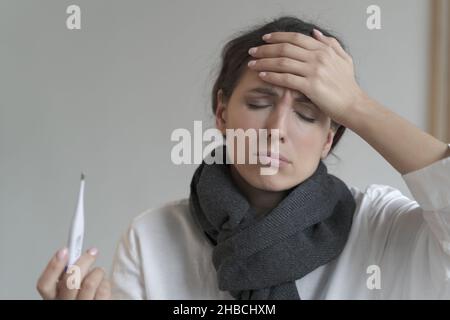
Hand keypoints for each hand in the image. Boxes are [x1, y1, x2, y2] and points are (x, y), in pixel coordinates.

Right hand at [36, 247, 110, 299]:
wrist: (98, 301)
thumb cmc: (83, 292)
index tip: (64, 250)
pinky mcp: (98, 305)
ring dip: (97, 272)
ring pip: (89, 283)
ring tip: (99, 272)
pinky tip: (102, 284)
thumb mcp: (71, 282)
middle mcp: (65, 302)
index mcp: (54, 296)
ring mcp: (82, 305)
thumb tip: (74, 254)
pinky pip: (103, 290)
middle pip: (70, 281)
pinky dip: (105, 282)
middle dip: (84, 261)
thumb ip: (69, 272)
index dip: (53, 266)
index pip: (44, 284)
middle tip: (92, 252)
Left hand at [247, 29, 366, 126]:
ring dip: (264, 62)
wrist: (353, 104)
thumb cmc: (348, 85)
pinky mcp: (311, 86)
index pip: (296, 38)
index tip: (265, 39)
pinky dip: (272, 76)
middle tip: (252, 51)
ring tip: (252, 64)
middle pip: (285, 48)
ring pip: (283, 62)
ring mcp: (314, 71)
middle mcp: (318, 57)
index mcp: (324, 49)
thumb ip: (330, 44)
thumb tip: (315, 32)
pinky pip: (286, 78)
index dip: (278, 37)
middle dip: (266, 49)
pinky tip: (262, 75)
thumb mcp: (344, 59)